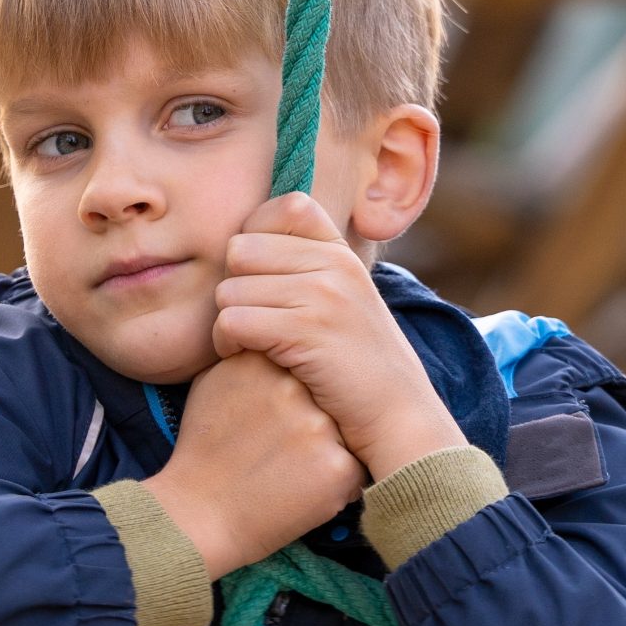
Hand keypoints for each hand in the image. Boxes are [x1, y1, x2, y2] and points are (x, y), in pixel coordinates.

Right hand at [141, 352, 364, 578]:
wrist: (199, 514)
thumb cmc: (203, 450)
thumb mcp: (211, 385)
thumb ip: (243, 356)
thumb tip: (269, 342)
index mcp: (262, 364)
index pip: (299, 363)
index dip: (290, 394)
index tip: (271, 417)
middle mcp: (293, 388)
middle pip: (323, 394)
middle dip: (310, 418)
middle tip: (281, 446)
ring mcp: (318, 427)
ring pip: (341, 428)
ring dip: (325, 447)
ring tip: (288, 469)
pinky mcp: (337, 466)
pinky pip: (351, 466)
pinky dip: (333, 480)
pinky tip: (300, 489)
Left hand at [213, 193, 466, 479]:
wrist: (399, 417)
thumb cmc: (359, 368)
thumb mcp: (345, 302)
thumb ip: (309, 270)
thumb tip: (246, 248)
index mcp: (342, 252)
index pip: (283, 207)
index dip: (255, 238)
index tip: (259, 278)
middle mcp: (334, 265)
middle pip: (241, 250)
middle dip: (234, 285)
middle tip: (246, 318)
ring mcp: (323, 296)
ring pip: (230, 288)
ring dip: (226, 321)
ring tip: (246, 344)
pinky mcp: (306, 332)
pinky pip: (233, 320)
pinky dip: (227, 344)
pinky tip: (243, 358)